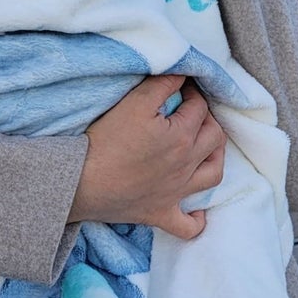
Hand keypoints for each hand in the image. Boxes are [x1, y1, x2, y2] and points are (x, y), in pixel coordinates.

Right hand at [69, 74, 226, 240]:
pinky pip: (189, 225)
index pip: (199, 107)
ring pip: (213, 175)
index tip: (180, 88)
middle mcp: (187, 164)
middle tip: (191, 112)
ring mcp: (177, 192)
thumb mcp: (134, 102)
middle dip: (208, 119)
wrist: (82, 181)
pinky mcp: (161, 214)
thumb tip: (184, 72)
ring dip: (216, 158)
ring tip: (206, 148)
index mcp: (183, 135)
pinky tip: (197, 210)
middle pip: (214, 137)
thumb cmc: (106, 141)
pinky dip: (197, 219)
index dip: (192, 93)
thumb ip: (163, 83)